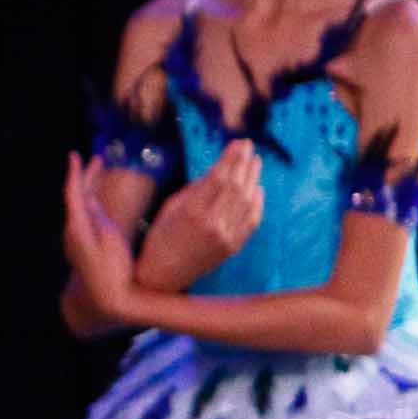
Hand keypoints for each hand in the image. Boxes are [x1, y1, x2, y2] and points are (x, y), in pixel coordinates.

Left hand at [61, 154, 142, 321]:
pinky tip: (100, 204)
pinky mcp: (88, 250)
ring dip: (90, 190)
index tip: (76, 155)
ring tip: (99, 176)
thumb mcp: (110, 241)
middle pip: (77, 199)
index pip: (73, 194)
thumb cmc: (114, 272)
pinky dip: (93, 205)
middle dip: (86, 178)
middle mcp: (74, 234)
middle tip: (98, 161)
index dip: (75, 174)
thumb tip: (89, 199)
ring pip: (81, 208)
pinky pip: (87, 219)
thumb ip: (98, 219)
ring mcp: (79, 243)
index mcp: (77, 228)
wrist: (111, 301)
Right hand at [137, 142, 262, 288]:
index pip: (219, 178)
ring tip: (256, 162)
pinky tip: (257, 188)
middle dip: (244, 163)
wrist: (163, 275)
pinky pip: (252, 220)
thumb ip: (196, 188)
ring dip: (253, 178)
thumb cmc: (159, 238)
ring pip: (247, 201)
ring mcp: (226, 237)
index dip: (231, 158)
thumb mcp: (170, 208)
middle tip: (249, 146)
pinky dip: (257, 202)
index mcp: (192, 213)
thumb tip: (219, 168)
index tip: (238, 143)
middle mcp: (213, 224)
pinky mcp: (234, 247)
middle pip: (236, 187)